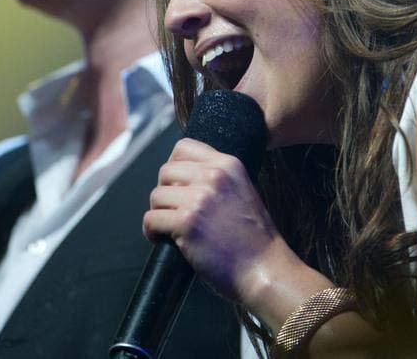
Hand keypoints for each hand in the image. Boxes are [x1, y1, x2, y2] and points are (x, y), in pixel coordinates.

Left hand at [143, 138, 290, 304]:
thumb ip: (218, 179)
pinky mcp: (187, 223)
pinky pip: (151, 219)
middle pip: (165, 171)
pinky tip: (161, 239)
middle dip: (165, 192)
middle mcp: (213, 176)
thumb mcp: (243, 192)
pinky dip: (151, 231)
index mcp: (228, 164)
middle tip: (172, 210)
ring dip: (158, 212)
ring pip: (156, 196)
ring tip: (168, 227)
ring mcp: (199, 198)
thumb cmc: (255, 239)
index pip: (184, 147)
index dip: (174, 166)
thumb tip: (183, 178)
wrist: (264, 269)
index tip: (175, 185)